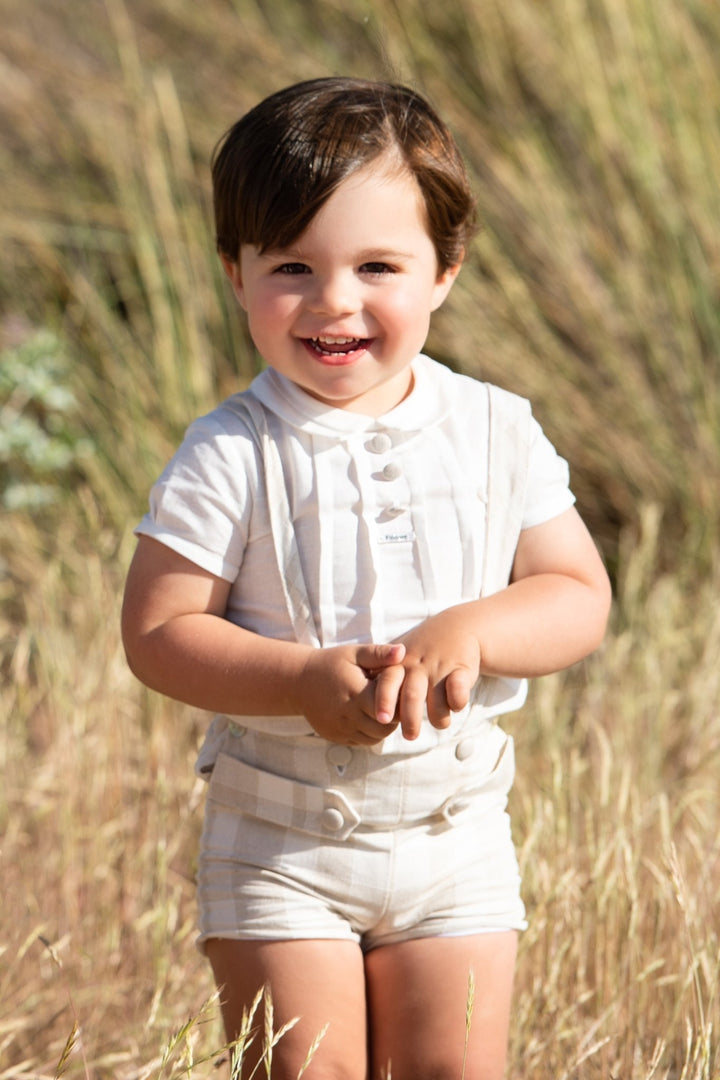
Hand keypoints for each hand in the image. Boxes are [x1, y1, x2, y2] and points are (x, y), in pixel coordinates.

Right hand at [298, 642, 405, 744]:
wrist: (299, 681)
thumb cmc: (332, 663)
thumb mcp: (354, 653)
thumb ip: (379, 653)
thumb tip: (402, 651)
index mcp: (356, 693)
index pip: (390, 709)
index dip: (399, 702)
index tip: (398, 691)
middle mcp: (348, 715)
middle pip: (385, 727)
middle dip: (394, 717)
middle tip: (392, 702)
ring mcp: (340, 729)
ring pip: (375, 738)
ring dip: (382, 727)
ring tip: (380, 708)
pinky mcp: (335, 737)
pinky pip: (361, 742)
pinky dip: (368, 733)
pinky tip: (366, 716)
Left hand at [392, 608, 480, 739]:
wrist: (457, 627)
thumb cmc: (421, 650)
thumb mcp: (400, 658)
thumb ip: (383, 678)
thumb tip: (365, 709)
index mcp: (400, 664)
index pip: (388, 682)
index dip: (384, 701)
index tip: (381, 720)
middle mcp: (418, 666)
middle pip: (411, 695)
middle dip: (410, 719)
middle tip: (410, 736)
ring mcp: (440, 667)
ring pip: (436, 700)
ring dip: (438, 717)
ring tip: (439, 723)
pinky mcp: (462, 668)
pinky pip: (458, 690)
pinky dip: (457, 702)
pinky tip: (456, 706)